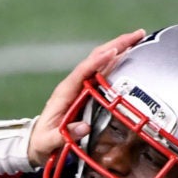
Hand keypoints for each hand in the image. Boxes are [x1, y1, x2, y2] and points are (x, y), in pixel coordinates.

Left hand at [27, 29, 146, 163]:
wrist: (37, 142)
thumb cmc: (43, 140)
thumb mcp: (49, 141)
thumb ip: (66, 135)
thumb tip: (85, 128)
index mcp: (65, 92)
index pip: (83, 71)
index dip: (98, 61)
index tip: (113, 51)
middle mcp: (74, 84)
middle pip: (95, 59)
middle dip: (116, 45)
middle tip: (137, 35)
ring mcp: (82, 86)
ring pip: (102, 62)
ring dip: (120, 49)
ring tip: (139, 39)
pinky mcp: (88, 91)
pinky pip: (104, 72)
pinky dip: (118, 62)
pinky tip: (132, 56)